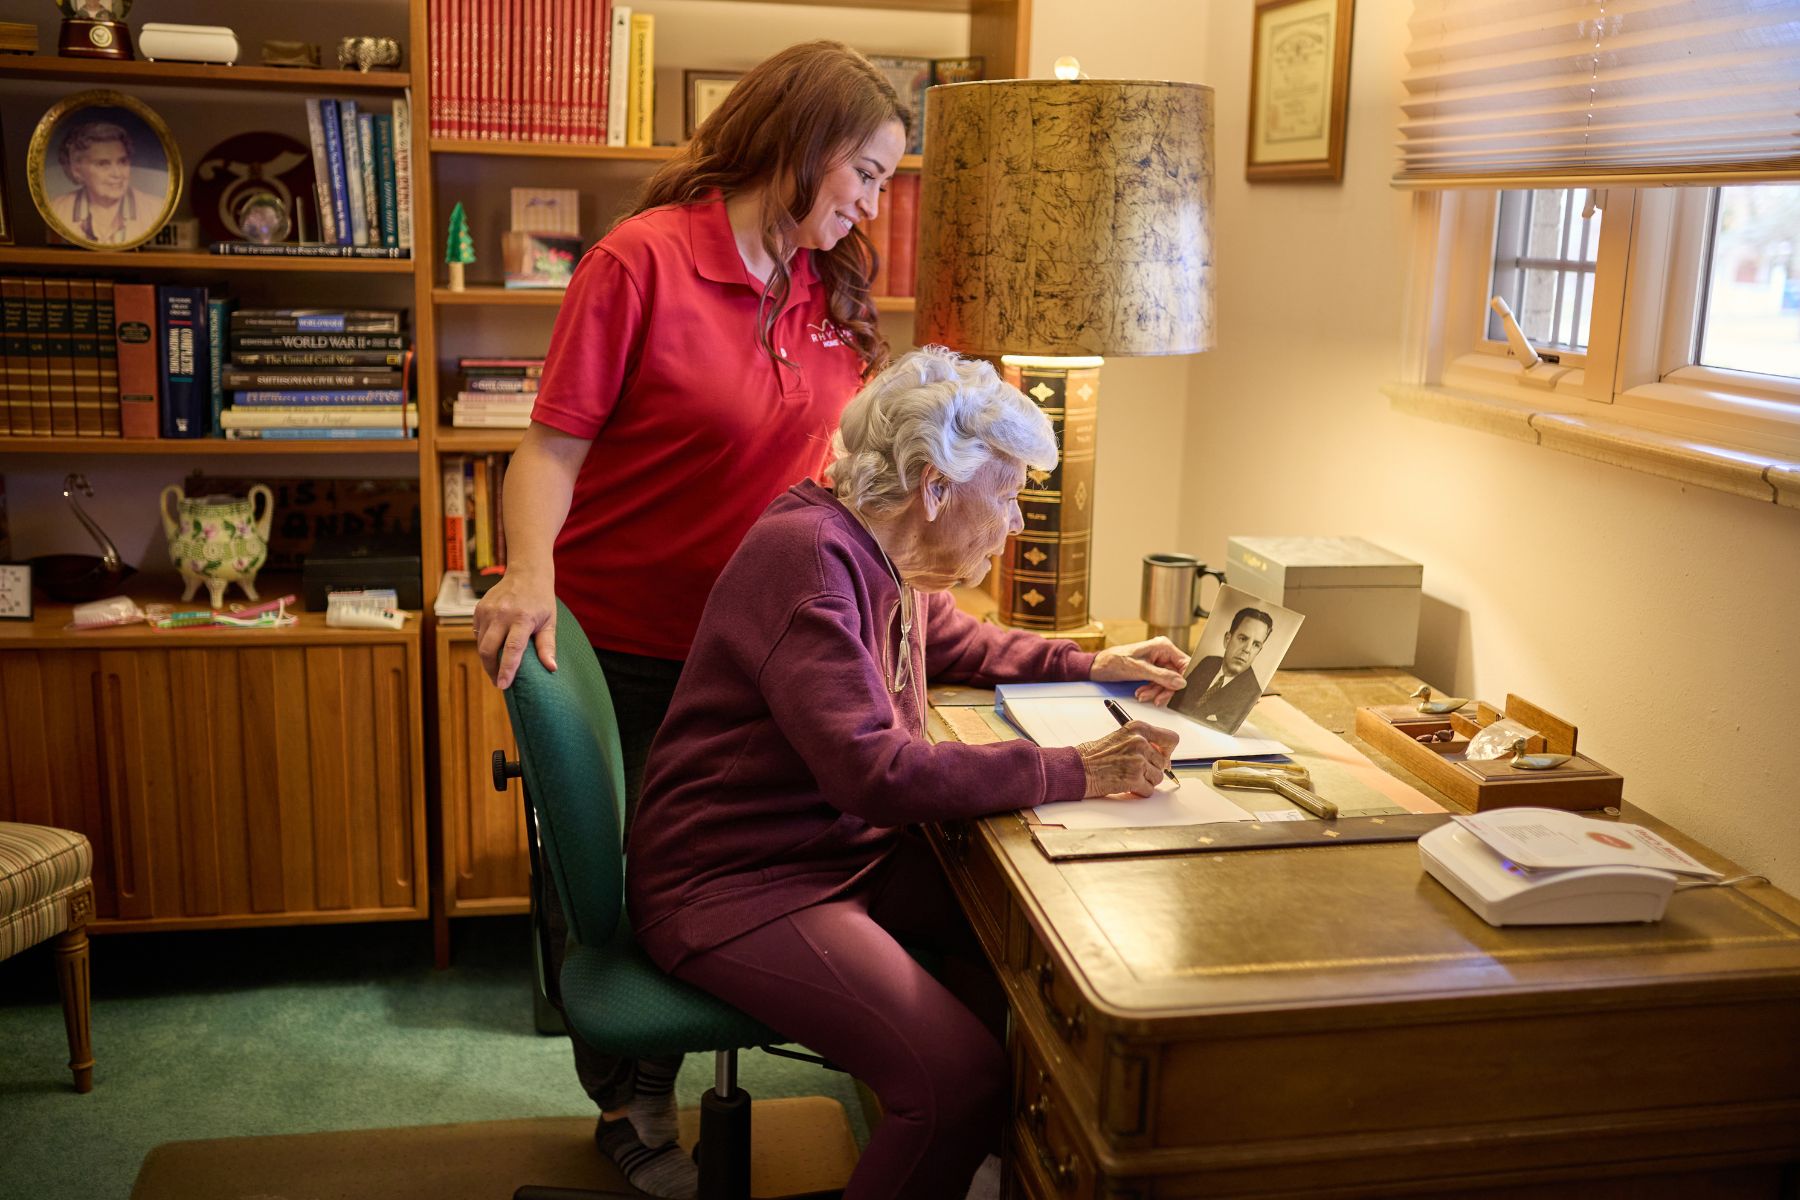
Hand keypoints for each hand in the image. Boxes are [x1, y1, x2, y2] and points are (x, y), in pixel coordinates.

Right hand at [474, 568, 556, 688]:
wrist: (526, 573)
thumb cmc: (541, 600)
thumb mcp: (550, 621)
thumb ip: (547, 645)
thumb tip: (552, 668)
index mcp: (522, 618)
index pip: (512, 648)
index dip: (507, 669)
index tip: (503, 685)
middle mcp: (502, 614)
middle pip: (489, 649)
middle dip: (491, 669)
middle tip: (498, 681)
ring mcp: (487, 610)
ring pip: (481, 644)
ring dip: (487, 659)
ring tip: (496, 668)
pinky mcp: (478, 609)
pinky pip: (477, 634)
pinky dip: (483, 644)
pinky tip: (493, 647)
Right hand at [1076, 721, 1178, 797]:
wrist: (1077, 768)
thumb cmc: (1095, 755)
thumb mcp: (1121, 737)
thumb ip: (1143, 742)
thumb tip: (1164, 757)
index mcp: (1138, 728)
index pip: (1171, 738)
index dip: (1168, 750)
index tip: (1162, 756)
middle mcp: (1140, 742)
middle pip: (1164, 762)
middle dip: (1152, 769)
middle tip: (1136, 770)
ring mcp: (1137, 761)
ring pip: (1158, 777)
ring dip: (1146, 781)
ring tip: (1128, 776)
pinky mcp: (1134, 779)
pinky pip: (1149, 790)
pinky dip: (1139, 792)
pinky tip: (1126, 785)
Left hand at [1090, 637, 1189, 705]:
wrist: (1099, 666)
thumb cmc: (1115, 660)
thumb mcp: (1140, 670)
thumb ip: (1162, 676)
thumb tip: (1181, 682)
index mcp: (1163, 646)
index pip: (1184, 663)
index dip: (1183, 678)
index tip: (1179, 690)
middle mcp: (1162, 653)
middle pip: (1175, 675)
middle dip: (1165, 689)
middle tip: (1157, 699)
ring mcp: (1157, 662)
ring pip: (1166, 682)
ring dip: (1156, 692)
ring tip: (1143, 696)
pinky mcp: (1151, 670)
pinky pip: (1158, 683)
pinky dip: (1151, 690)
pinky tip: (1141, 693)